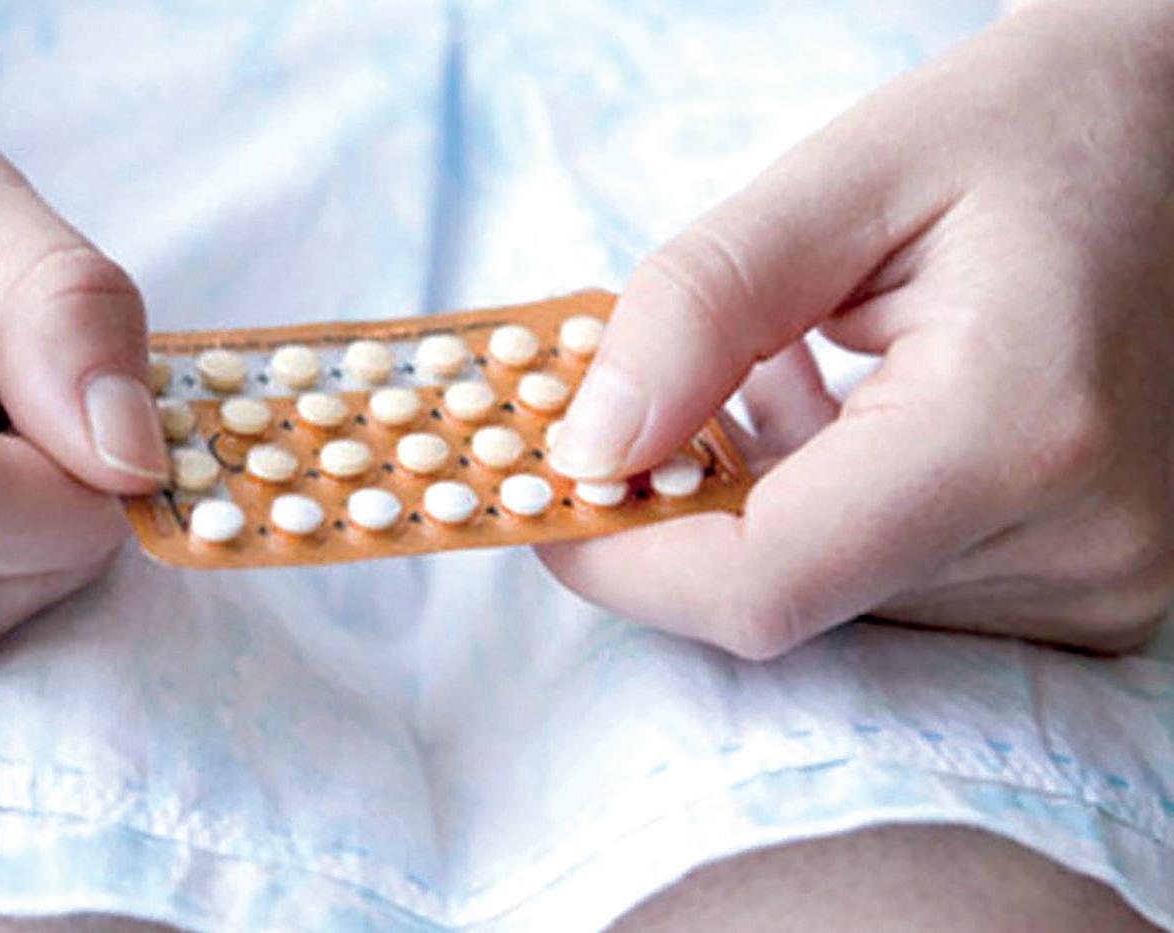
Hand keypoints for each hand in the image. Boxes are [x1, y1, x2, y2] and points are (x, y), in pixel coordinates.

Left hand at [541, 0, 1173, 657]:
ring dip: (758, 499)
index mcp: (1015, 429)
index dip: (621, 555)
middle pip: (787, 593)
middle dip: (680, 508)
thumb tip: (585, 447)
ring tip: (791, 362)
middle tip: (646, 393)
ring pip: (832, 592)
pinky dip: (825, 506)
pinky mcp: (1087, 586)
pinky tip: (841, 399)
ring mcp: (1094, 582)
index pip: (762, 581)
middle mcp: (1075, 542)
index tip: (537, 493)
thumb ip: (700, 309)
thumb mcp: (850, 175)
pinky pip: (890, 581)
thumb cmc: (1037, 127)